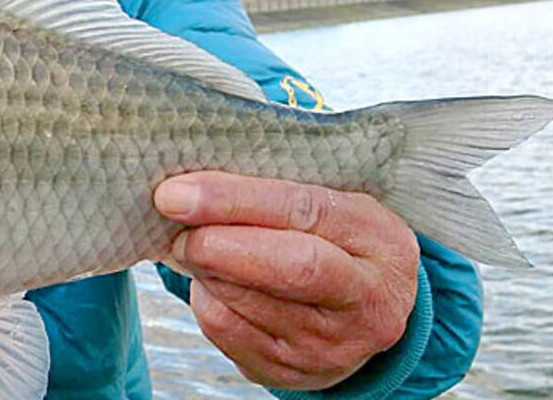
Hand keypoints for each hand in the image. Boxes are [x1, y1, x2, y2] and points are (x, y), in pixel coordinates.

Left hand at [154, 172, 418, 390]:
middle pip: (286, 268)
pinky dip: (205, 298)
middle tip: (173, 219)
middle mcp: (365, 302)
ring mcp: (330, 346)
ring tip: (192, 242)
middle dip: (217, 242)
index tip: (179, 192)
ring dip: (204, 267)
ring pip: (245, 303)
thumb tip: (198, 180)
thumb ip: (281, 190)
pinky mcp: (291, 371)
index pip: (304, 212)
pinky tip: (211, 278)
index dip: (235, 200)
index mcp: (379, 241)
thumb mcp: (336, 203)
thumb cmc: (339, 240)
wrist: (368, 314)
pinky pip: (227, 332)